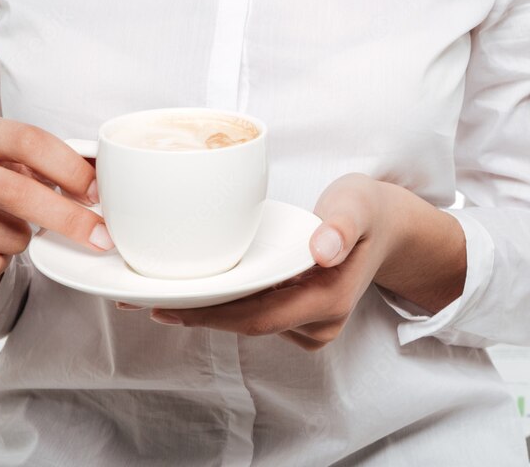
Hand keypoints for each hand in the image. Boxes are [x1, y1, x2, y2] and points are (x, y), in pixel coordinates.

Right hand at [0, 115, 111, 321]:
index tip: (100, 194)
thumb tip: (111, 174)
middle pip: (15, 191)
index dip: (71, 168)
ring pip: (3, 234)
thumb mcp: (25, 168)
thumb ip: (62, 165)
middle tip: (100, 236)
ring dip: (24, 241)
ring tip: (13, 233)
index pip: (29, 140)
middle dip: (66, 217)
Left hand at [134, 172, 397, 350]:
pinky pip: (255, 315)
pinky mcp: (298, 318)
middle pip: (246, 325)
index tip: (167, 304)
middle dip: (195, 314)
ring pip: (248, 323)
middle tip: (141, 297)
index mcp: (330, 300)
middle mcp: (319, 322)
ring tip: (157, 292)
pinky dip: (223, 304)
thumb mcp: (358, 204)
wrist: (388, 227)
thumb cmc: (368, 211)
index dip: (211, 315)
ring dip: (205, 310)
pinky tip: (195, 289)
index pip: (259, 317)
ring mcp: (309, 325)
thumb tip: (322, 249)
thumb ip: (342, 225)